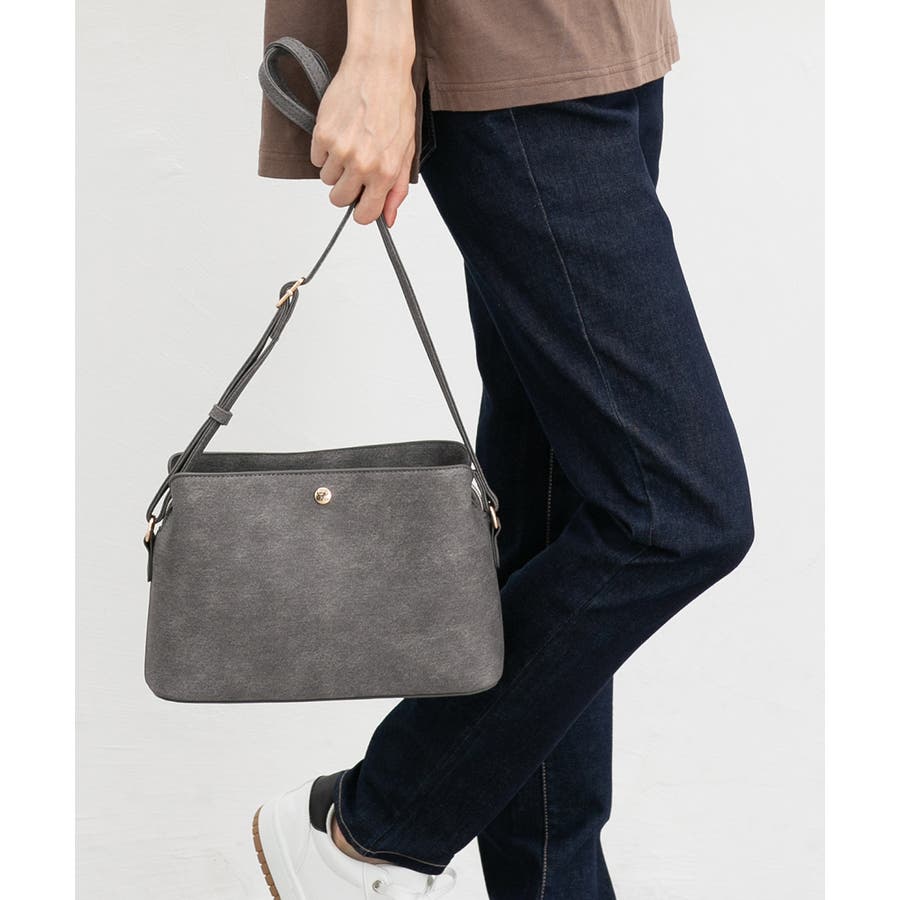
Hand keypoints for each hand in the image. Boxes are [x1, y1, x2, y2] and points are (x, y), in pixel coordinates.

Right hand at [310, 52, 415, 226]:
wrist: (378, 67)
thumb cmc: (395, 105)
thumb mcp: (405, 151)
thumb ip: (397, 189)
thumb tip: (388, 219)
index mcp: (385, 172)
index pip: (364, 215)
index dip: (362, 211)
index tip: (361, 202)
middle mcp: (362, 164)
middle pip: (339, 199)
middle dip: (345, 189)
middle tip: (355, 168)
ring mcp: (340, 150)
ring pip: (327, 179)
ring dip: (335, 168)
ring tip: (349, 144)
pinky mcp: (322, 134)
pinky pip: (316, 158)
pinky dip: (324, 150)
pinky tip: (339, 132)